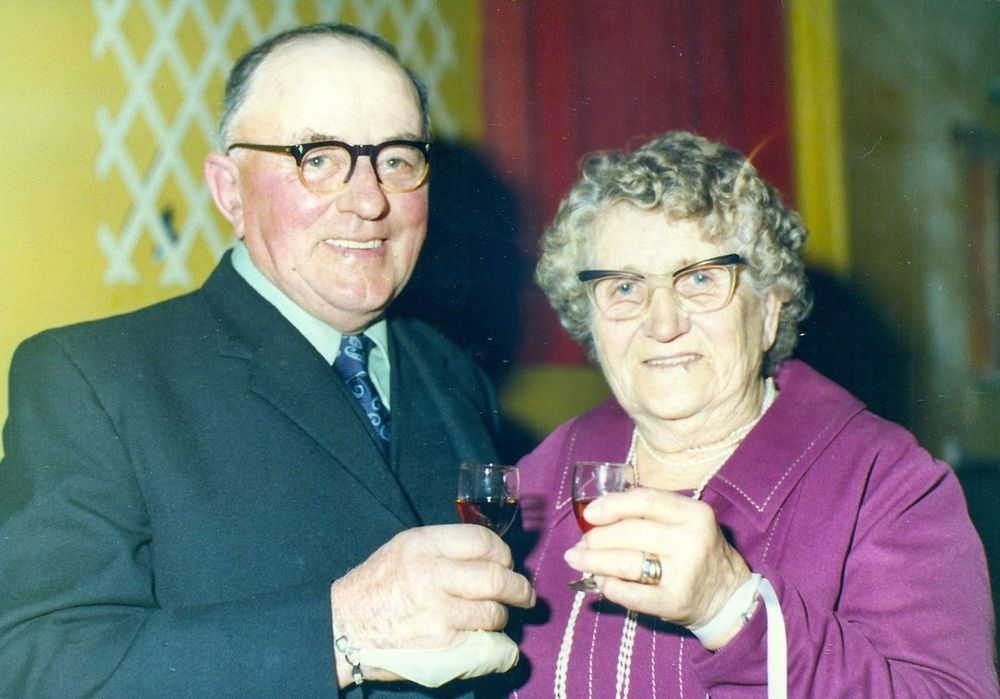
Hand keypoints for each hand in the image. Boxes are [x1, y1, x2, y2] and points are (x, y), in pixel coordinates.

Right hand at [330, 524, 534, 682]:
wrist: (343, 627)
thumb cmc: (376, 586)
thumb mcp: (404, 549)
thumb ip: (444, 549)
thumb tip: (490, 556)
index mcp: (423, 544)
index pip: (482, 541)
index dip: (502, 554)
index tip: (507, 564)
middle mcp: (432, 573)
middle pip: (496, 578)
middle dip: (520, 588)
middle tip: (525, 595)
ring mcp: (437, 610)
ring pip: (493, 612)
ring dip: (501, 616)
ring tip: (495, 617)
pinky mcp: (439, 642)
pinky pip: (483, 640)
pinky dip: (492, 640)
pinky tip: (486, 638)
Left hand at [563, 487, 750, 648]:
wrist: (729, 597)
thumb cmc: (697, 553)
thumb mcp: (685, 522)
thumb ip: (651, 513)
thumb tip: (598, 514)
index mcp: (693, 513)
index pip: (644, 501)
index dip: (612, 505)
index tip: (590, 514)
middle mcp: (691, 540)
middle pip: (630, 532)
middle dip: (597, 538)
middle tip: (580, 544)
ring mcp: (684, 572)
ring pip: (626, 562)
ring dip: (594, 561)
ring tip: (578, 560)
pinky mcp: (675, 601)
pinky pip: (632, 594)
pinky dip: (610, 588)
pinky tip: (600, 583)